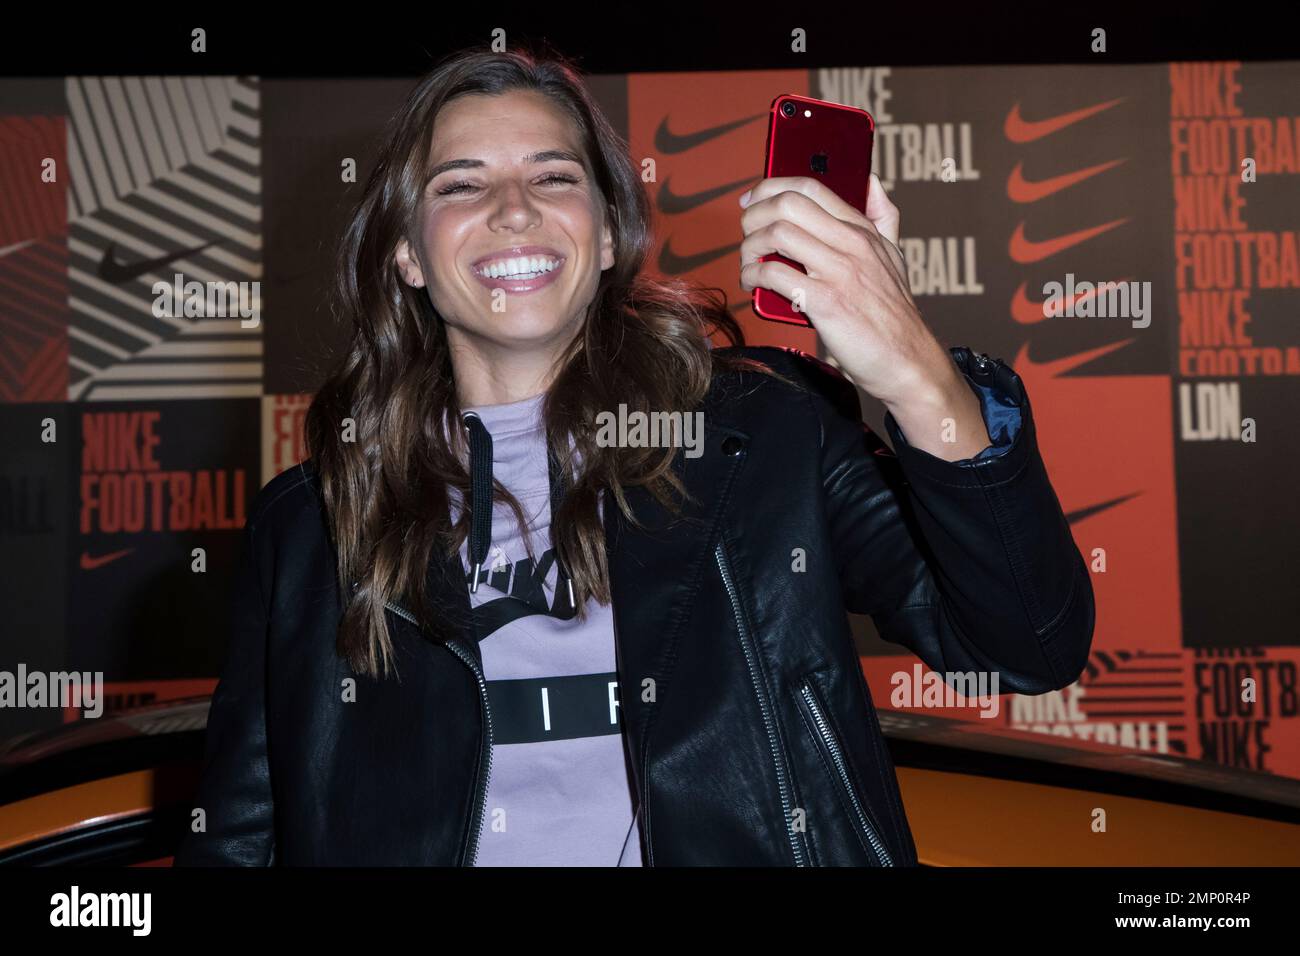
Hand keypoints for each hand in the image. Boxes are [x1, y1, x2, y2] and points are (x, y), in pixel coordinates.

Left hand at [739, 173, 990, 459]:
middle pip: (787, 204)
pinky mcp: (826, 302)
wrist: (906, 360)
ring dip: (749, 248)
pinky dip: (753, 276)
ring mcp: (839, 271)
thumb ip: (883, 217)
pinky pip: (775, 274)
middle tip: (745, 235)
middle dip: (753, 216)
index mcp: (862, 229)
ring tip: (748, 264)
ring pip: (777, 234)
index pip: (810, 187)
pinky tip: (752, 285)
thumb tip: (870, 181)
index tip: (751, 201)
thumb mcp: (894, 255)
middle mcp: (851, 243)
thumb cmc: (893, 312)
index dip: (771, 187)